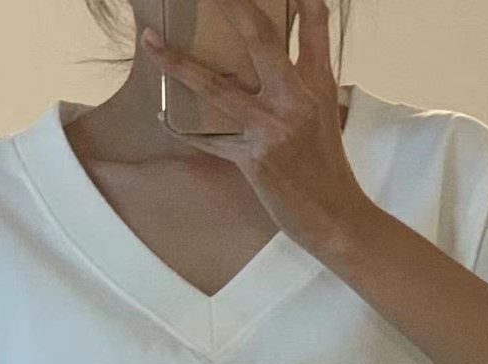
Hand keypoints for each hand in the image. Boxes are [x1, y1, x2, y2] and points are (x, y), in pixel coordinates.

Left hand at [140, 0, 374, 255]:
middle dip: (229, 5)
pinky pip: (208, 140)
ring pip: (216, 86)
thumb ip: (304, 81)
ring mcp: (273, 128)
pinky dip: (182, 129)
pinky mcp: (254, 159)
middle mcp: (295, 98)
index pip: (313, 21)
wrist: (336, 218)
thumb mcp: (325, 114)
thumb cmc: (328, 168)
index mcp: (318, 82)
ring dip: (178, 62)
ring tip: (151, 40)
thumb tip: (274, 64)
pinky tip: (164, 115)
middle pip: (258, 37)